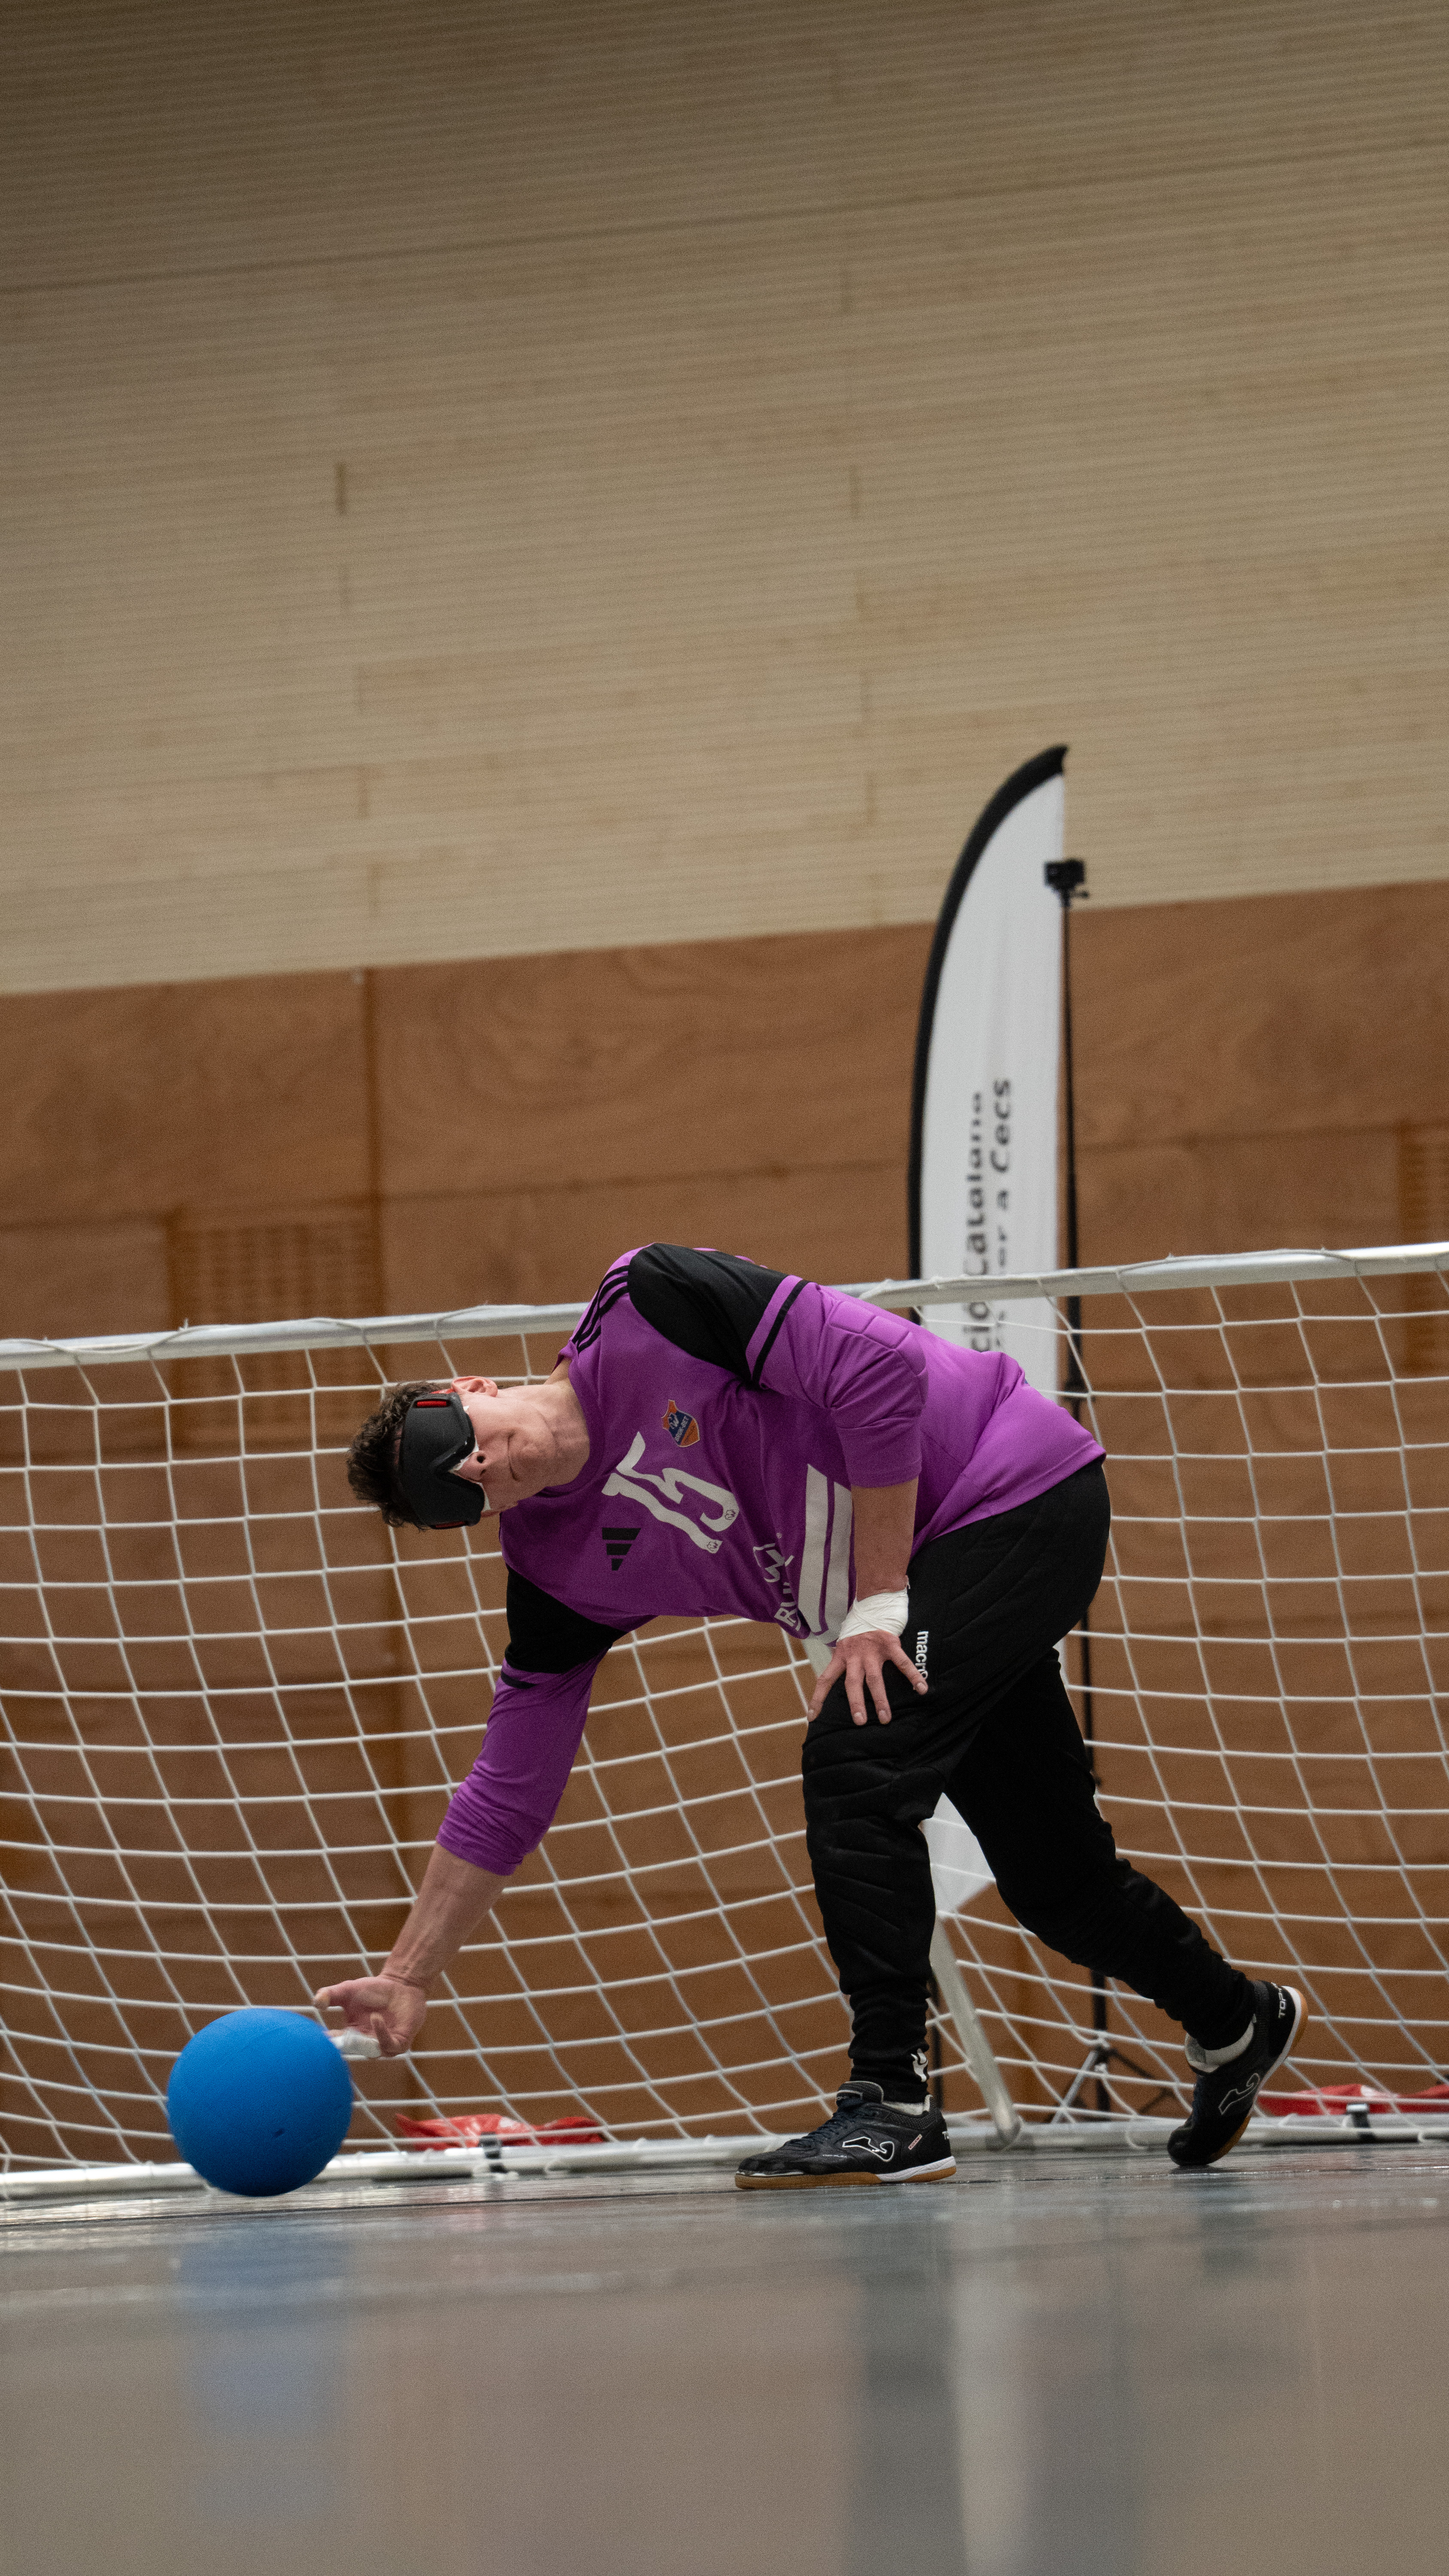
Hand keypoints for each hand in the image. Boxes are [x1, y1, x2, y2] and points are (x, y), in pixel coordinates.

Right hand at [314, 1972, 428, 2058]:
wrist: (401, 1983)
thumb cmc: (374, 1989)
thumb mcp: (348, 1990)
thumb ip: (330, 1994)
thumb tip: (316, 2003)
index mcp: (352, 2034)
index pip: (338, 2044)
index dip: (330, 2043)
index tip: (322, 2037)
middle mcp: (367, 2043)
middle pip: (354, 2052)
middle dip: (348, 2046)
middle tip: (340, 2036)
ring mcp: (384, 2044)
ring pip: (373, 2053)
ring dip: (367, 2040)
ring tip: (369, 2017)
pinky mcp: (400, 2042)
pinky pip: (390, 2046)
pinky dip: (382, 2035)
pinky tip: (376, 2018)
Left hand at [808, 1629, 927, 1726]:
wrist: (874, 1602)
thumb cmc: (860, 1627)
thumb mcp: (846, 1643)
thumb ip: (844, 1661)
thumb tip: (843, 1683)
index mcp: (841, 1655)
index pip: (825, 1679)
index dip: (818, 1698)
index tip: (812, 1717)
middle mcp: (854, 1654)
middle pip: (852, 1682)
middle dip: (856, 1703)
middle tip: (860, 1721)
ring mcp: (872, 1650)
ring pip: (875, 1679)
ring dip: (880, 1699)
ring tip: (885, 1718)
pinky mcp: (889, 1644)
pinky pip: (902, 1663)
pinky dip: (913, 1676)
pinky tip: (921, 1689)